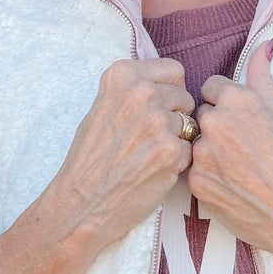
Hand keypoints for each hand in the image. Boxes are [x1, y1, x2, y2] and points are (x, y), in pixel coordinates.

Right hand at [0, 58, 193, 273]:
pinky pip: (190, 150)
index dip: (171, 92)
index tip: (158, 109)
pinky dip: (177, 163)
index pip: (174, 71)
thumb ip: (132, 92)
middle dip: (176, 117)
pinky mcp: (171, 149)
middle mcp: (141, 91)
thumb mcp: (101, 108)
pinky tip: (153, 171)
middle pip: (185, 97)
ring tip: (149, 156)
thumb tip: (165, 85)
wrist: (82, 203)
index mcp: (123, 75)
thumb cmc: (89, 161)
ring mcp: (158, 120)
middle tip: (150, 139)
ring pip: (190, 125)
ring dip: (177, 141)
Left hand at [189, 44, 272, 273]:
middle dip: (215, 128)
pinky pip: (192, 170)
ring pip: (194, 143)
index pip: (210, 87)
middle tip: (242, 150)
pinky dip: (207, 177)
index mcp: (238, 100)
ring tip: (237, 170)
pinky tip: (230, 186)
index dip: (225, 104)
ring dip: (208, 153)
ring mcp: (202, 153)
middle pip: (200, 115)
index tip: (240, 123)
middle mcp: (215, 122)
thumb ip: (263, 77)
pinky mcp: (195, 182)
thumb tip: (264, 45)